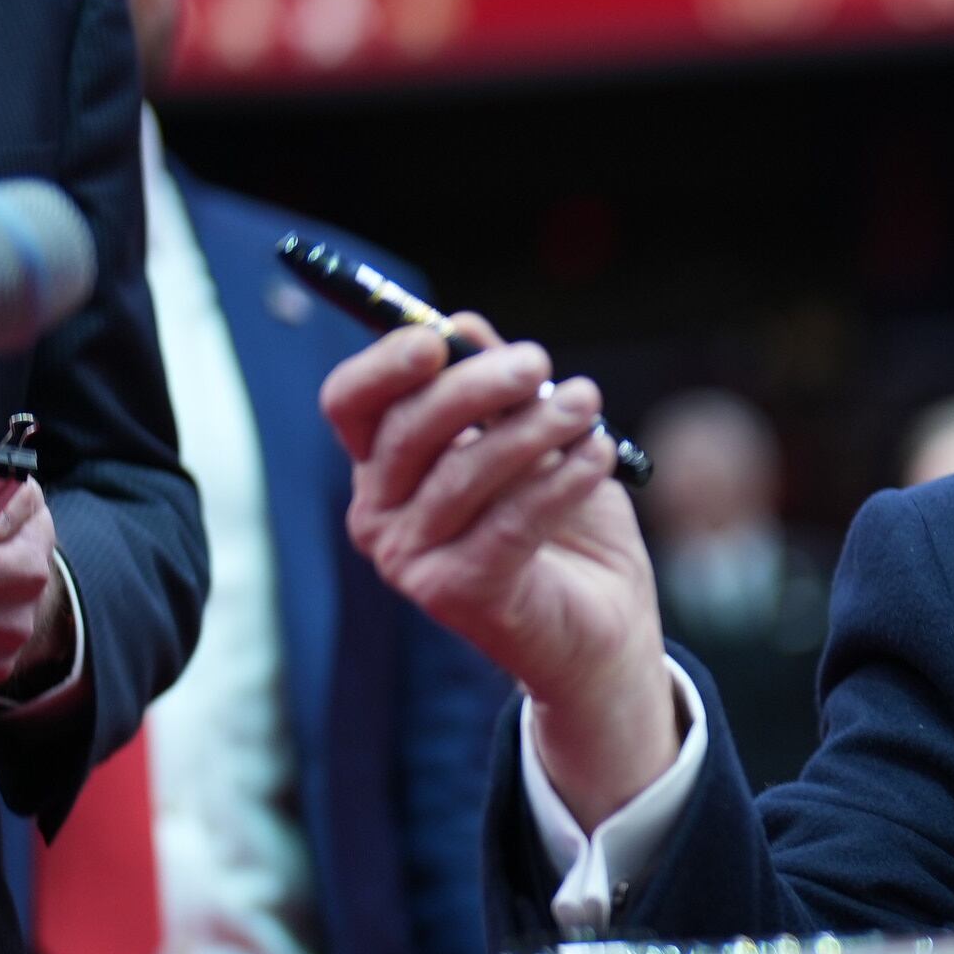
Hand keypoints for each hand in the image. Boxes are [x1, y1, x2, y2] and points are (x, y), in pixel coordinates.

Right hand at [323, 318, 670, 822]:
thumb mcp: (532, 438)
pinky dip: (559, 480)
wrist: (601, 627)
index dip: (385, 364)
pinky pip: (509, 523)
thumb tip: (464, 325)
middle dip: (476, 386)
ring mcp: (409, 562)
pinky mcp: (455, 595)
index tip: (439, 336)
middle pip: (407, 430)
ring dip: (535, 429)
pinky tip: (598, 453)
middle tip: (540, 363)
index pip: (352, 404)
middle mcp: (379, 515)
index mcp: (384, 468)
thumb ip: (497, 388)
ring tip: (587, 405)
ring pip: (464, 474)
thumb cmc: (563, 522)